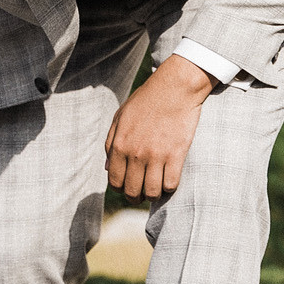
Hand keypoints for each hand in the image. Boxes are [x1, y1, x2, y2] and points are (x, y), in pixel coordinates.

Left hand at [105, 54, 213, 200]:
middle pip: (133, 191)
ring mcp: (157, 155)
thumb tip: (107, 168)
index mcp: (119, 144)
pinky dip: (170, 187)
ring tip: (156, 189)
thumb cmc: (146, 100)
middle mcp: (136, 153)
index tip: (127, 186)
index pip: (115, 181)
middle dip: (136, 197)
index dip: (120, 189)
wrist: (174, 87)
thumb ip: (110, 143)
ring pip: (153, 192)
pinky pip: (171, 184)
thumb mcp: (120, 117)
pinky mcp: (176, 154)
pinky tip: (169, 180)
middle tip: (142, 193)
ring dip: (154, 195)